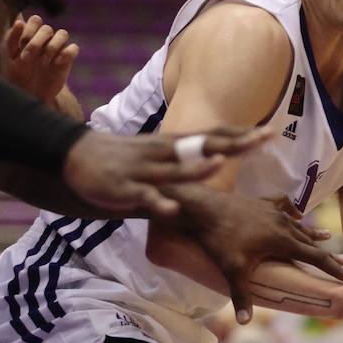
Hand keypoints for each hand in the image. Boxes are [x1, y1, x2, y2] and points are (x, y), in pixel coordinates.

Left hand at [4, 15, 77, 102]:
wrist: (32, 93)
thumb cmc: (20, 73)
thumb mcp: (11, 58)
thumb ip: (13, 39)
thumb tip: (19, 20)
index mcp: (33, 34)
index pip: (35, 20)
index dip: (28, 31)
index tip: (20, 47)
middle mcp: (46, 38)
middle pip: (47, 28)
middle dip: (36, 43)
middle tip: (27, 58)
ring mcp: (58, 47)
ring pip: (62, 34)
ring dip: (51, 47)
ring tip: (42, 62)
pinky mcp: (67, 58)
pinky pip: (73, 48)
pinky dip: (66, 53)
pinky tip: (56, 63)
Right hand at [61, 126, 270, 219]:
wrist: (74, 156)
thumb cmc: (121, 160)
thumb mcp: (156, 157)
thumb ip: (184, 163)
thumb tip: (215, 166)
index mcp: (172, 145)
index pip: (213, 135)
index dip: (241, 134)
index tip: (268, 131)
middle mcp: (163, 152)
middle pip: (204, 145)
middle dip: (235, 142)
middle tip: (264, 137)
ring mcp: (144, 170)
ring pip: (176, 169)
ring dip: (198, 167)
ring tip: (223, 162)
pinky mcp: (125, 188)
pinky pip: (145, 197)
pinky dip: (159, 203)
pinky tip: (173, 210)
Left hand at [171, 191, 342, 323]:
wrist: (204, 207)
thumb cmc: (219, 239)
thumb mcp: (232, 270)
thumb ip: (241, 296)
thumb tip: (245, 322)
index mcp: (283, 241)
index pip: (316, 258)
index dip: (335, 269)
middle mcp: (284, 224)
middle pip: (312, 242)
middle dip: (328, 254)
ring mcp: (273, 211)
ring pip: (299, 225)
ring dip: (312, 234)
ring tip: (326, 237)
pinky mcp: (261, 203)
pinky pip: (283, 206)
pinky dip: (292, 211)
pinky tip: (295, 212)